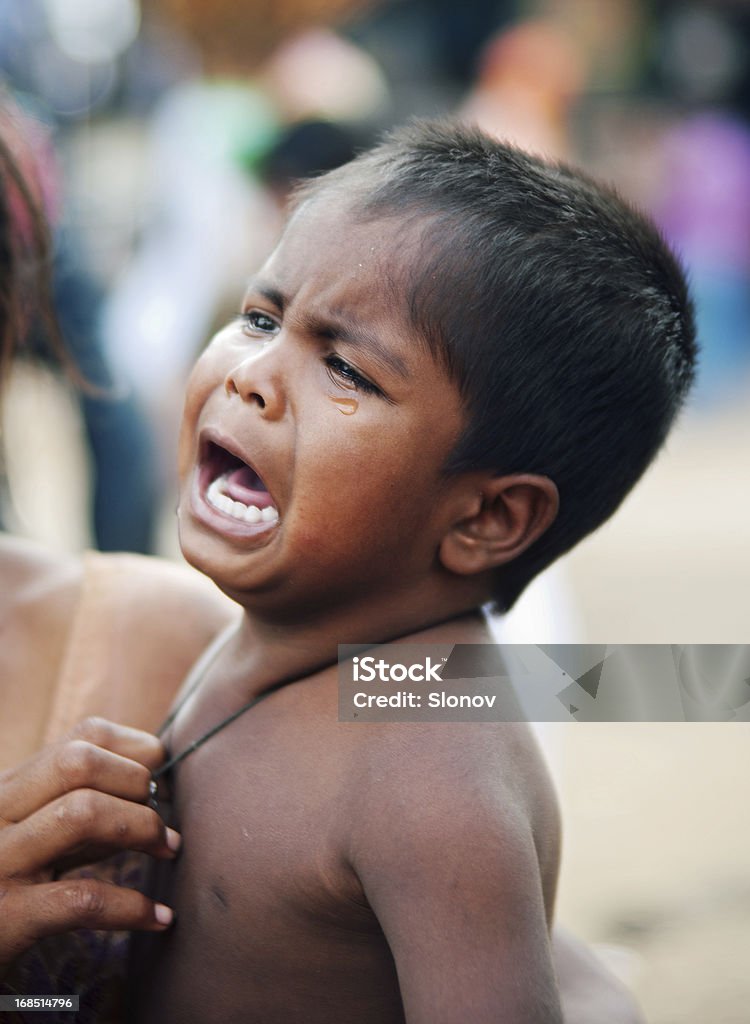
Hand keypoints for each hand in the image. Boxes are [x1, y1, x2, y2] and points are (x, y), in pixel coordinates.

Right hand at [0, 717, 179, 974]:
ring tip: (168, 849)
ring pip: (80, 813)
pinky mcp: (5, 918)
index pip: (84, 737)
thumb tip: (153, 790)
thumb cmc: (5, 886)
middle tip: (160, 818)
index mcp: (10, 787)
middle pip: (80, 762)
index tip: (159, 780)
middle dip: (136, 782)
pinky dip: (131, 906)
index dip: (137, 750)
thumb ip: (81, 809)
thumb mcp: (35, 836)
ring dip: (141, 827)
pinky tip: (158, 917)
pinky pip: (81, 899)